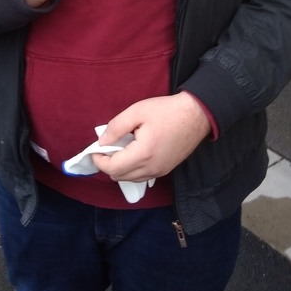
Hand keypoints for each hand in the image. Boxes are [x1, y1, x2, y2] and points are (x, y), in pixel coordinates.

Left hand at [91, 93, 211, 182]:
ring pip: (130, 179)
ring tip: (120, 147)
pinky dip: (132, 169)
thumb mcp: (137, 111)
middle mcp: (151, 168)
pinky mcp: (166, 170)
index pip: (112, 168)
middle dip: (108, 164)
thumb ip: (116, 127)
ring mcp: (160, 172)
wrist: (196, 115)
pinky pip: (142, 176)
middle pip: (119, 177)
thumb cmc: (166, 111)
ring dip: (120, 168)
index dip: (99, 160)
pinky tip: (133, 152)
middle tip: (107, 146)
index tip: (94, 149)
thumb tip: (101, 141)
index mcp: (143, 154)